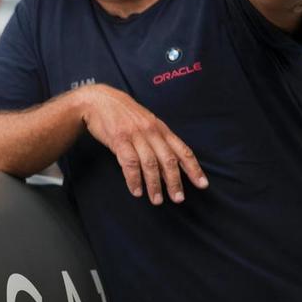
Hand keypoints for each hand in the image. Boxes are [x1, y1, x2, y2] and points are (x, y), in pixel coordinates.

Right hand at [80, 85, 207, 204]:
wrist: (98, 101)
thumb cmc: (123, 114)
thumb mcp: (146, 122)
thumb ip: (157, 140)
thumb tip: (169, 164)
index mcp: (161, 128)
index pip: (182, 150)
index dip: (193, 168)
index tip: (202, 184)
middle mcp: (151, 132)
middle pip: (168, 160)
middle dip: (175, 182)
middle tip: (178, 199)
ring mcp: (135, 135)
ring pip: (150, 164)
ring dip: (154, 185)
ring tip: (156, 200)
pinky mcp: (119, 140)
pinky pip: (129, 163)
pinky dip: (134, 179)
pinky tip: (136, 190)